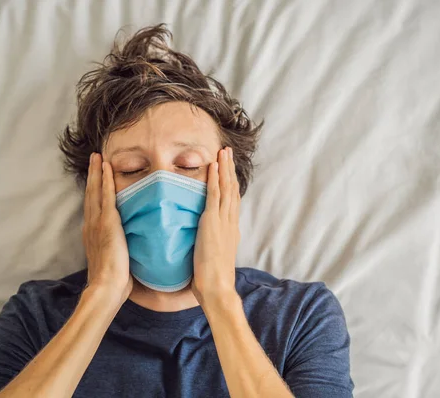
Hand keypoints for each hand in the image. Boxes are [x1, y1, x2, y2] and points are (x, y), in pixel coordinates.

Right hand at [82, 153, 132, 302]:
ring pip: (95, 191)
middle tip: (94, 158)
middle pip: (90, 194)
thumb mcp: (114, 260)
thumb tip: (129, 244)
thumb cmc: (113, 280)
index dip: (93, 190)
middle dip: (92, 175)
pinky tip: (107, 168)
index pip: (93, 206)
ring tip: (98, 157)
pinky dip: (105, 180)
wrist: (106, 287)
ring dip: (97, 172)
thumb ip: (118, 247)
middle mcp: (91, 225)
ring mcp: (97, 222)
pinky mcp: (107, 222)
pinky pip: (105, 196)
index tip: (96, 177)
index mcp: (92, 233)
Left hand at [192, 147, 240, 305]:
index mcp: (231, 229)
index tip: (228, 169)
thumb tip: (207, 240)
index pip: (232, 200)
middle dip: (230, 169)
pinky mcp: (212, 222)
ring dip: (224, 168)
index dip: (230, 182)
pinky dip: (214, 179)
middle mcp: (230, 222)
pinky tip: (213, 166)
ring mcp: (223, 221)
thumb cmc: (214, 278)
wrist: (217, 287)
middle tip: (228, 152)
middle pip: (232, 189)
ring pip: (225, 188)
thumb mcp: (216, 255)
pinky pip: (214, 195)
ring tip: (223, 152)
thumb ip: (214, 243)